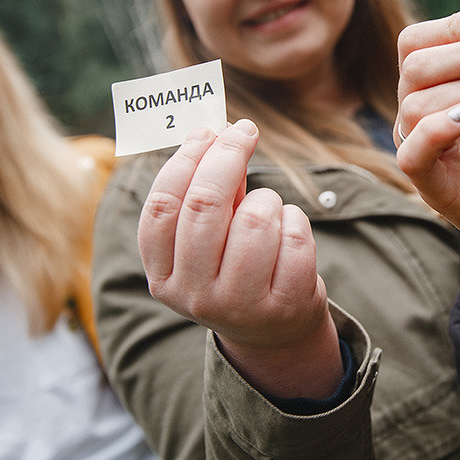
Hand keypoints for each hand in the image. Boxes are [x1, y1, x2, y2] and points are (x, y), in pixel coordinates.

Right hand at [138, 119, 342, 398]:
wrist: (273, 330)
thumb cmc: (235, 265)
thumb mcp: (211, 237)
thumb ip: (210, 191)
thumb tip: (217, 131)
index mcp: (163, 275)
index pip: (163, 207)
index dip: (185, 159)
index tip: (208, 129)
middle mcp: (194, 294)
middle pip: (205, 204)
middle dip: (228, 155)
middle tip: (244, 130)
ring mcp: (239, 304)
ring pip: (256, 219)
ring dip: (268, 198)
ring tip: (269, 208)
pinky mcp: (284, 304)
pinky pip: (295, 236)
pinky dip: (296, 220)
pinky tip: (289, 231)